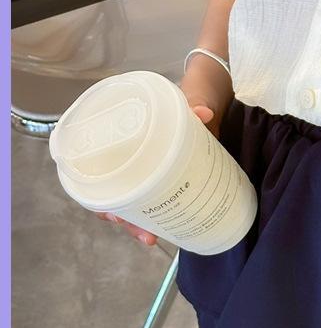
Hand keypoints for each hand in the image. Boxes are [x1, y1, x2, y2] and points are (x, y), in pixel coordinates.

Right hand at [95, 68, 225, 244]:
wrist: (212, 89)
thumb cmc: (192, 91)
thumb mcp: (192, 95)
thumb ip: (195, 103)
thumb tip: (203, 111)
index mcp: (128, 133)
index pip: (100, 168)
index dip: (103, 194)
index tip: (112, 212)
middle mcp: (135, 153)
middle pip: (116, 192)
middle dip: (125, 217)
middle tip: (143, 234)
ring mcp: (154, 165)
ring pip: (135, 199)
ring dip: (140, 221)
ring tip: (152, 238)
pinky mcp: (173, 172)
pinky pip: (159, 196)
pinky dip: (159, 214)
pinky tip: (165, 230)